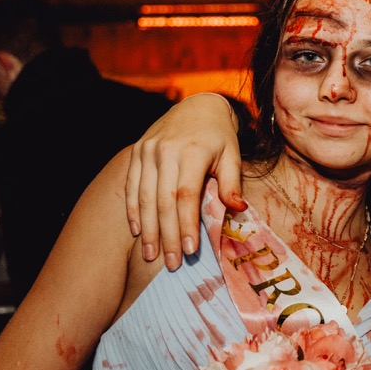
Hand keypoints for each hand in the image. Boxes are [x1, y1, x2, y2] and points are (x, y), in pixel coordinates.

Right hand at [125, 93, 244, 269]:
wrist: (197, 106)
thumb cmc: (219, 137)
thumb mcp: (232, 155)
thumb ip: (231, 183)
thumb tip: (238, 208)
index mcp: (192, 152)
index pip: (186, 195)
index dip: (186, 224)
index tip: (191, 250)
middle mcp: (166, 151)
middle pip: (164, 201)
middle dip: (167, 235)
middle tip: (172, 263)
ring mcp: (148, 151)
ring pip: (145, 197)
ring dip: (147, 230)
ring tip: (151, 255)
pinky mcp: (137, 153)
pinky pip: (132, 187)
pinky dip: (134, 211)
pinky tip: (137, 232)